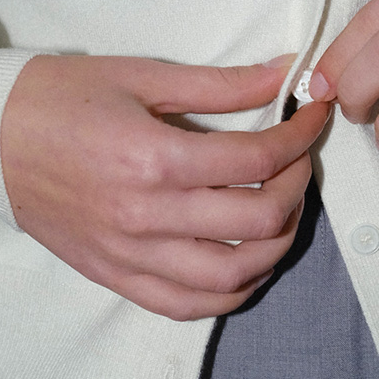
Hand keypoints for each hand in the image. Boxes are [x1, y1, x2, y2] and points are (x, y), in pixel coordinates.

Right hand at [0, 54, 329, 319]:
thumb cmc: (64, 99)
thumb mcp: (146, 76)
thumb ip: (223, 83)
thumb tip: (285, 73)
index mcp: (155, 160)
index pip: (259, 160)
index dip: (300, 136)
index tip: (313, 115)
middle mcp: (147, 217)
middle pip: (258, 221)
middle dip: (299, 186)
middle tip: (300, 157)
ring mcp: (130, 255)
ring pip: (232, 276)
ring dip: (277, 243)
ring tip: (284, 207)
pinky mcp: (115, 276)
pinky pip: (187, 304)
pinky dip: (232, 290)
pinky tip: (248, 258)